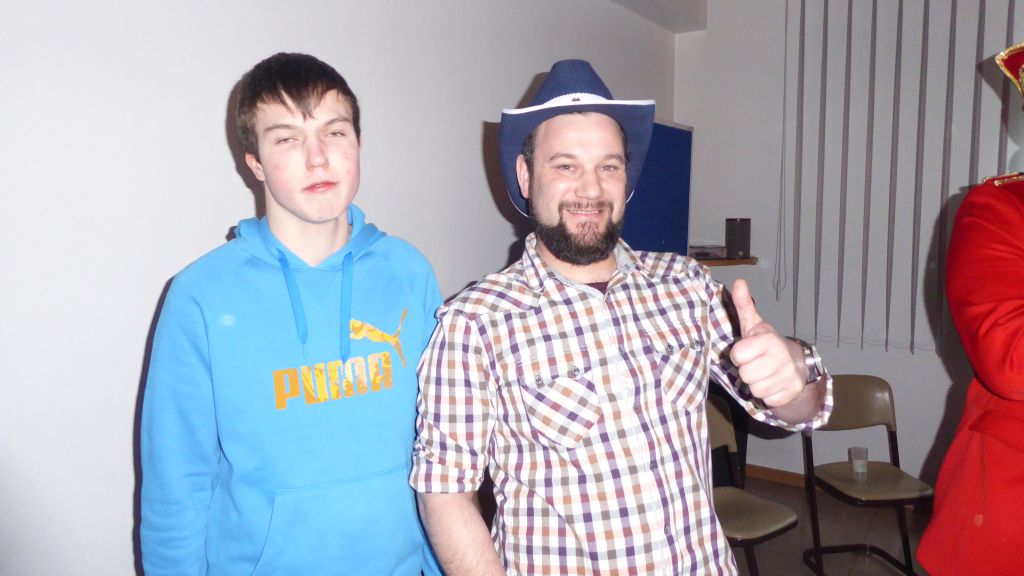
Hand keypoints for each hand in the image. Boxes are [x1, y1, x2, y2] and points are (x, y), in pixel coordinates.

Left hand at [728, 279, 806, 406]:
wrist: (797, 364)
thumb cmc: (767, 345)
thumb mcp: (754, 325)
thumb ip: (743, 305)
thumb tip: (738, 282)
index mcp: (769, 340)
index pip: (737, 355)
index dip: (739, 355)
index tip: (748, 351)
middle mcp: (781, 358)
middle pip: (744, 375)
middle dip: (747, 370)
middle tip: (756, 363)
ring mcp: (789, 376)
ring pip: (754, 389)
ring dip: (756, 383)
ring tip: (764, 373)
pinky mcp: (792, 392)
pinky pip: (766, 400)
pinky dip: (768, 394)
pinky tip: (773, 384)